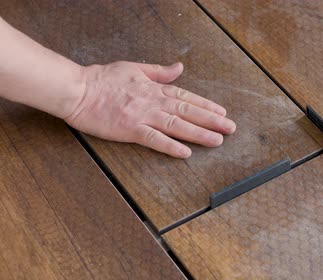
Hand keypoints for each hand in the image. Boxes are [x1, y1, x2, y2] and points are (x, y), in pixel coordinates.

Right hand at [64, 61, 235, 157]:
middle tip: (230, 128)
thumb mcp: (134, 68)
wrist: (77, 89)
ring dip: (198, 133)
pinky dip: (170, 146)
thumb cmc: (102, 78)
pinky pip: (154, 139)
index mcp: (154, 88)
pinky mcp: (130, 129)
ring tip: (216, 140)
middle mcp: (153, 101)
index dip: (206, 105)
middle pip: (187, 111)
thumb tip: (179, 68)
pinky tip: (185, 153)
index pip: (186, 96)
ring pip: (177, 125)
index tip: (222, 112)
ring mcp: (143, 115)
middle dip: (211, 120)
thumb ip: (158, 71)